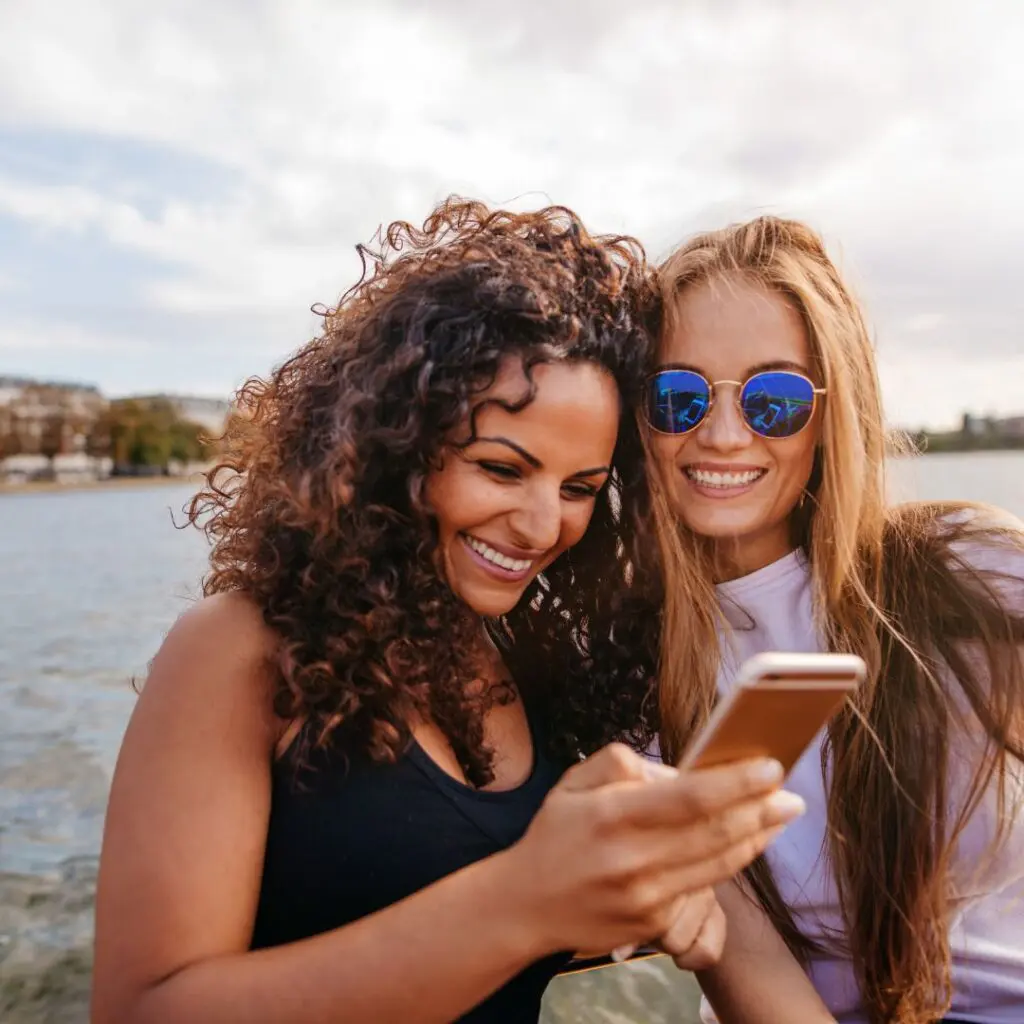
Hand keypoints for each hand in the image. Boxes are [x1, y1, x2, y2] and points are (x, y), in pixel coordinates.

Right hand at [504, 743, 803, 957]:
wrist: (527, 905)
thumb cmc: (555, 834)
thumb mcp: (574, 781)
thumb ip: (620, 763)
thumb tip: (674, 771)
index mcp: (612, 815)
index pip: (691, 797)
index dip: (737, 782)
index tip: (769, 766)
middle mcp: (633, 859)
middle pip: (716, 833)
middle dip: (762, 811)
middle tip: (792, 796)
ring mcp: (646, 898)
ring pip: (719, 865)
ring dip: (757, 839)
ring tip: (780, 817)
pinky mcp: (653, 926)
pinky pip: (701, 891)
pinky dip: (728, 865)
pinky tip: (744, 845)